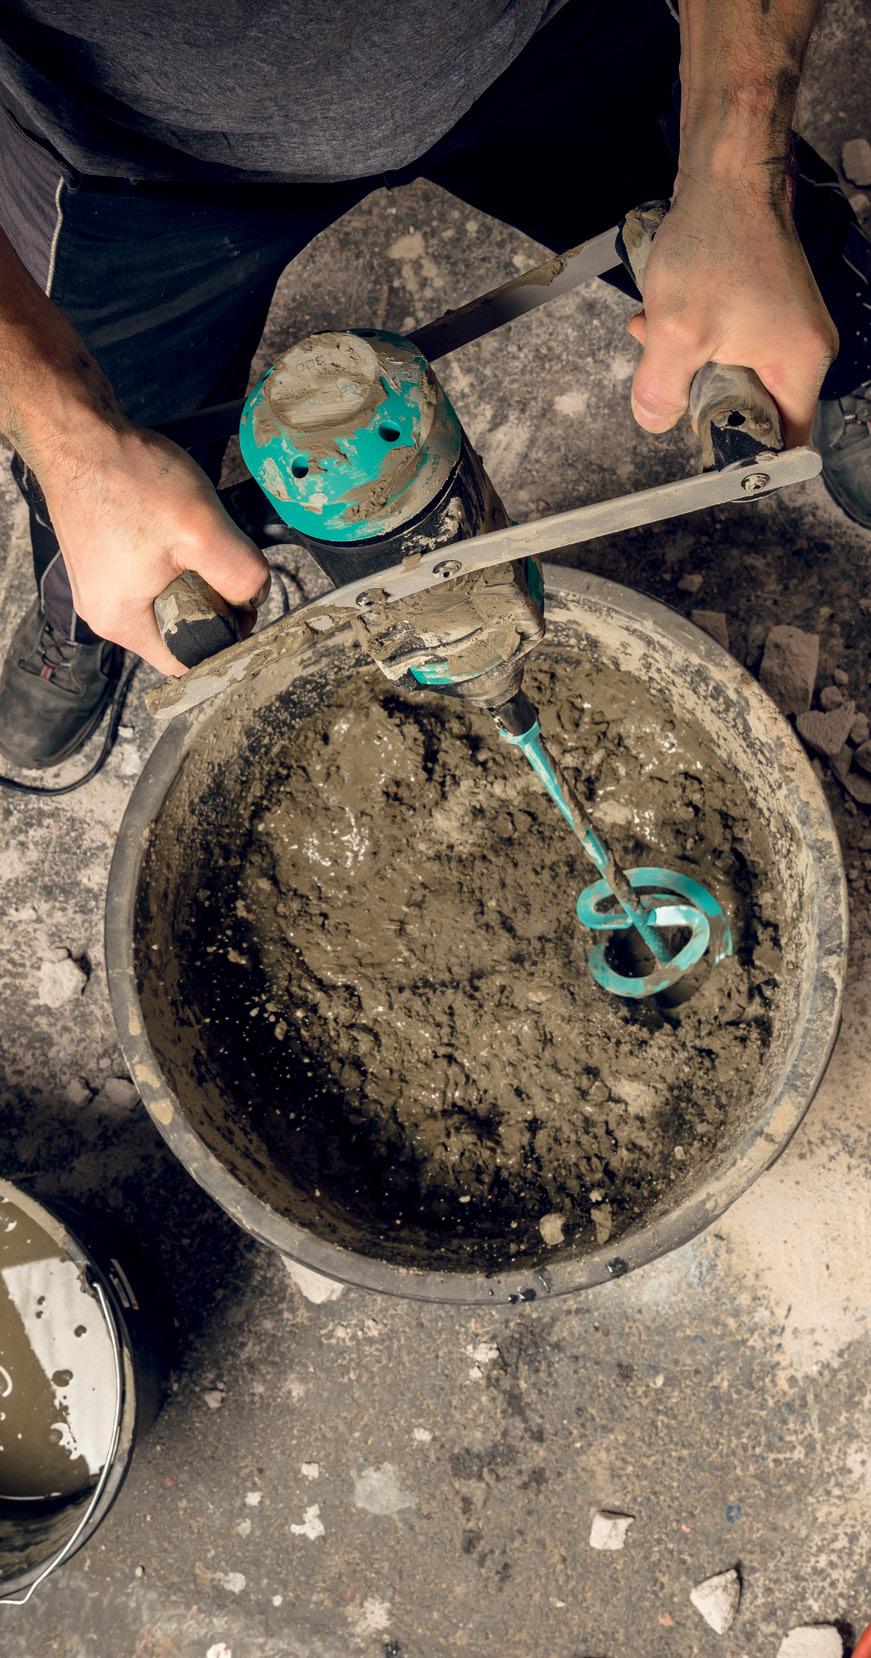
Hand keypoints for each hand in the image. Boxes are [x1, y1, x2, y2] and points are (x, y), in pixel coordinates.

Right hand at [37, 423, 269, 675]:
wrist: (78, 430)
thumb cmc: (128, 478)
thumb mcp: (202, 530)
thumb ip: (240, 574)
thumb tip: (255, 596)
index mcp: (123, 623)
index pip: (188, 660)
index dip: (225, 639)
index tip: (245, 607)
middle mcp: (105, 612)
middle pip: (180, 627)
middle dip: (210, 601)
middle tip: (224, 561)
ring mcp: (101, 584)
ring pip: (168, 598)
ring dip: (193, 574)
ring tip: (197, 537)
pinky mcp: (102, 558)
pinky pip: (150, 574)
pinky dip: (173, 556)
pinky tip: (177, 526)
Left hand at [628, 181, 837, 445]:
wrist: (724, 173)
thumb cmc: (716, 240)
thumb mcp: (675, 332)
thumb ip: (661, 390)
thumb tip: (654, 422)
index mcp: (800, 364)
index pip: (783, 441)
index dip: (742, 450)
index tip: (707, 442)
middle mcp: (801, 348)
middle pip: (750, 408)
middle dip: (699, 397)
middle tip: (669, 375)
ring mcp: (783, 326)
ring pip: (728, 374)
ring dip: (686, 364)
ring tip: (657, 334)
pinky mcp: (762, 306)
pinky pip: (725, 343)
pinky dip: (691, 337)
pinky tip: (662, 316)